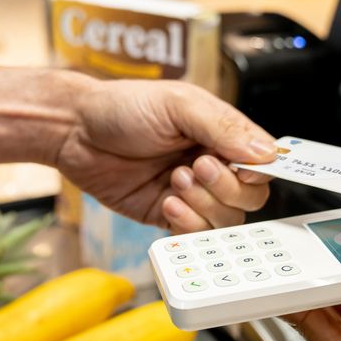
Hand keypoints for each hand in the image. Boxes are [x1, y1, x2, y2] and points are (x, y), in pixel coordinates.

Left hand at [0, 67, 277, 232]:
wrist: (74, 132)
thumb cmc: (122, 107)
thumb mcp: (178, 104)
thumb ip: (223, 126)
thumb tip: (266, 152)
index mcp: (222, 134)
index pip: (264, 162)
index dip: (259, 171)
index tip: (242, 168)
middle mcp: (213, 165)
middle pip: (250, 197)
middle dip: (226, 188)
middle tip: (195, 168)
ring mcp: (192, 194)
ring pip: (226, 221)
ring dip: (204, 205)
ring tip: (174, 182)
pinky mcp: (168, 216)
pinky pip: (195, 235)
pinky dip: (187, 225)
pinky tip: (167, 205)